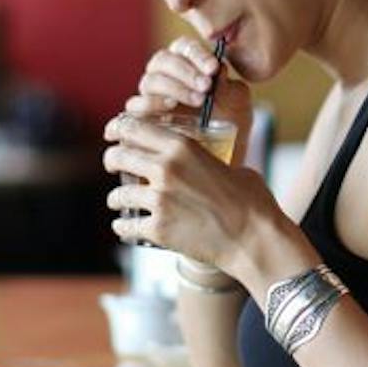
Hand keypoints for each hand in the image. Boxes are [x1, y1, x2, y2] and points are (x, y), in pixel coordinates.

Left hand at [104, 113, 274, 271]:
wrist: (255, 239)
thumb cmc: (252, 202)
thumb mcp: (231, 166)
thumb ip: (209, 160)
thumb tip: (207, 162)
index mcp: (182, 146)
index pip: (135, 127)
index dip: (121, 130)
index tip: (118, 137)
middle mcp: (165, 169)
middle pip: (119, 156)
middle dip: (112, 160)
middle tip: (114, 166)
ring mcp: (159, 200)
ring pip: (118, 194)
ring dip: (116, 197)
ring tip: (118, 201)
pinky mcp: (158, 229)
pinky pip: (126, 225)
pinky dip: (123, 226)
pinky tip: (124, 226)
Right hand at [121, 36, 252, 141]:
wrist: (226, 159)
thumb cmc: (231, 127)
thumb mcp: (238, 105)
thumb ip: (230, 86)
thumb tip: (218, 70)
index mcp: (187, 65)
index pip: (183, 48)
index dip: (196, 54)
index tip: (214, 68)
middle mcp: (165, 78)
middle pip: (162, 61)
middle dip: (185, 71)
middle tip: (206, 86)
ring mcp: (151, 98)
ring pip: (150, 81)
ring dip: (174, 86)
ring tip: (198, 99)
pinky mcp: (141, 120)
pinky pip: (135, 107)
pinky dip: (150, 104)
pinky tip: (170, 107)